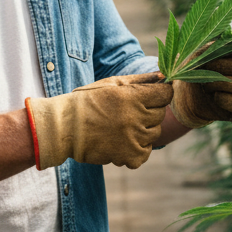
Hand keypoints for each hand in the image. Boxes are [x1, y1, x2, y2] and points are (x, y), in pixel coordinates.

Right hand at [26, 72, 171, 169]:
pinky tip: (123, 141)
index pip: (166, 94)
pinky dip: (137, 149)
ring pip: (154, 134)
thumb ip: (141, 80)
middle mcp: (135, 118)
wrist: (65, 127)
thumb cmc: (88, 100)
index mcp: (132, 96)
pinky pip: (145, 153)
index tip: (152, 95)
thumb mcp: (113, 83)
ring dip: (143, 130)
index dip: (160, 93)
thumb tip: (163, 76)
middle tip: (130, 111)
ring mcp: (132, 139)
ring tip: (123, 126)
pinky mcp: (128, 156)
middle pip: (161, 114)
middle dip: (149, 111)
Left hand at [171, 45, 231, 128]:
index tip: (217, 47)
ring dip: (222, 84)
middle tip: (204, 68)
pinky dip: (226, 101)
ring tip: (206, 84)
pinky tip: (215, 96)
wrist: (189, 96)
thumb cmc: (197, 69)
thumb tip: (225, 31)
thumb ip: (213, 42)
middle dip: (224, 67)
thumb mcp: (201, 52)